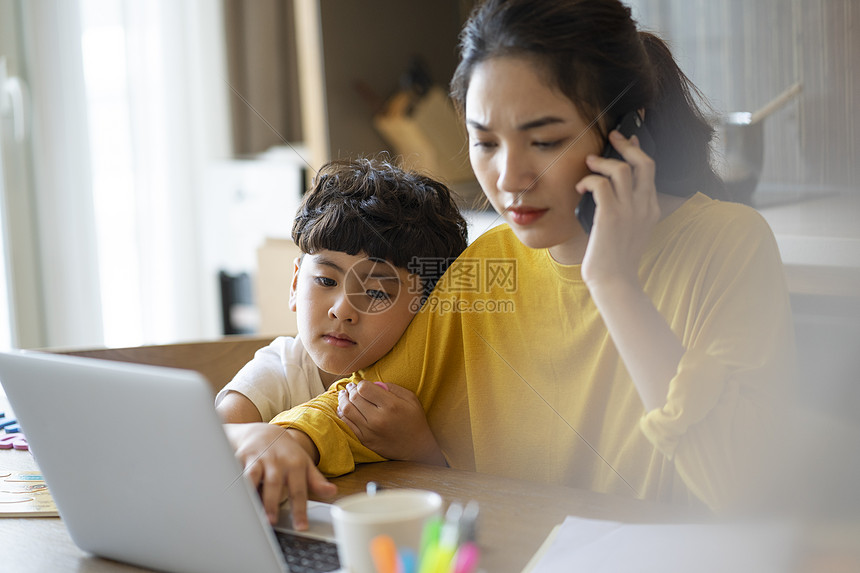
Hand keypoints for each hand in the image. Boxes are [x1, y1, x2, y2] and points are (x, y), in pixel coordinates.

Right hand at [224, 423, 336, 528]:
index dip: (300, 509)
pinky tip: (231, 497)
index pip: (299, 490)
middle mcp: (276, 460)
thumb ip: (316, 480)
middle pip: (274, 483)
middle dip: (271, 502)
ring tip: (248, 511)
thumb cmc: (286, 453)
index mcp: (294, 463)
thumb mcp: (304, 463)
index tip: (301, 527)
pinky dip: (232, 483)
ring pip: (252, 476)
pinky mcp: (239, 456)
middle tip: (271, 521)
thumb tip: (332, 492)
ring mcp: (257, 458)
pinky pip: (234, 471)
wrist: (263, 432)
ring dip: (250, 493)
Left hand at [337, 381, 445, 465]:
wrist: (417, 448)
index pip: (364, 388)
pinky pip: (347, 425)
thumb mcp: (411, 399)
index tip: (363, 384)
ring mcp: (369, 431)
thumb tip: (373, 383)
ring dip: (343, 400)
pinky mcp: (365, 441)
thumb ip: (392, 387)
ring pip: (347, 410)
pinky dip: (342, 414)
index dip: (361, 383)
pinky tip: (343, 409)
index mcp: (391, 405)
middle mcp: (378, 418)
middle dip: (350, 390)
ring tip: (344, 395)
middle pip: (354, 398)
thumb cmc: (415, 420)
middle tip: (351, 387)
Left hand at [575, 130, 659, 288]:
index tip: (627, 140)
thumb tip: (613, 190)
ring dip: (603, 161)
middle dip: (626, 144)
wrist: (614, 281)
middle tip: (612, 136)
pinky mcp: (610, 217)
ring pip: (621, 169)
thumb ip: (629, 210)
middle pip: (643, 162)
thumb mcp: (630, 230)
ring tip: (589, 162)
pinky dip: (588, 180)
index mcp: (651, 208)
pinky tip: (580, 187)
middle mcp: (643, 206)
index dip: (637, 150)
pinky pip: (601, 185)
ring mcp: (629, 211)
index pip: (650, 170)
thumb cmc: (616, 258)